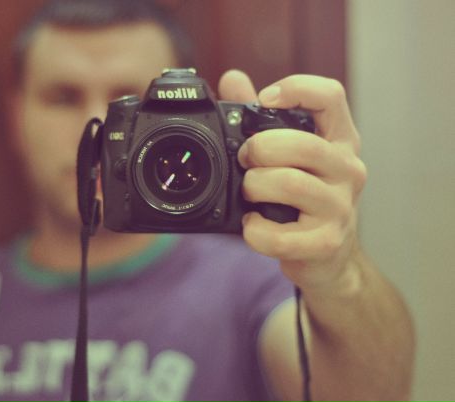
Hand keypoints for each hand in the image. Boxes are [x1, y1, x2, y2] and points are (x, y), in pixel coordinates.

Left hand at [218, 70, 366, 292]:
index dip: (296, 89)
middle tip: (244, 159)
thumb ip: (260, 117)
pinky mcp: (326, 242)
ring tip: (248, 194)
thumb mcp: (290, 155)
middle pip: (302, 144)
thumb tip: (232, 78)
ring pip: (289, 184)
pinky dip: (255, 230)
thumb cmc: (304, 198)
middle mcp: (348, 169)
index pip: (331, 96)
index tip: (264, 100)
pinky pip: (280, 235)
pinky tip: (254, 225)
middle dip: (260, 149)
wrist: (328, 257)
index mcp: (340, 140)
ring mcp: (341, 207)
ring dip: (254, 187)